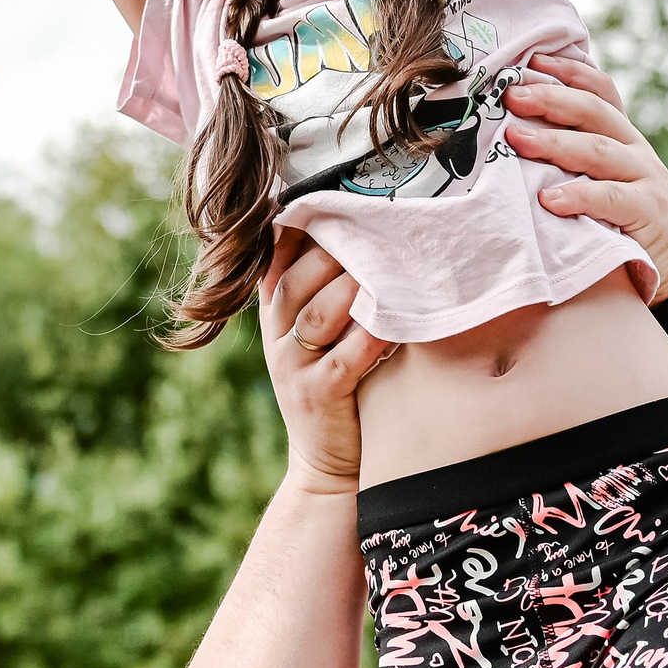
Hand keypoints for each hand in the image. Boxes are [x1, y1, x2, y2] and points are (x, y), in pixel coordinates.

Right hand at [259, 231, 393, 494]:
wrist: (328, 466)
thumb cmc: (339, 388)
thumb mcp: (320, 339)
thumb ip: (329, 296)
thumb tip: (367, 240)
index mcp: (276, 317)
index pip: (275, 263)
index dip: (297, 231)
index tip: (327, 201)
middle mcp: (276, 338)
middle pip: (294, 281)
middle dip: (329, 252)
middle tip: (368, 227)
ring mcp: (292, 368)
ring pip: (315, 314)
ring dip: (349, 287)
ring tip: (382, 264)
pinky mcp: (317, 395)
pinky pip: (341, 356)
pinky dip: (368, 334)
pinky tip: (392, 319)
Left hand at [503, 53, 667, 300]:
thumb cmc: (622, 224)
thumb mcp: (601, 181)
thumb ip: (573, 157)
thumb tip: (516, 131)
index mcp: (623, 137)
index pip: (600, 91)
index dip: (568, 72)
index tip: (532, 61)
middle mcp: (636, 150)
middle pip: (593, 112)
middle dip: (550, 99)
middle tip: (511, 95)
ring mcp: (647, 178)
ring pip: (598, 150)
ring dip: (554, 142)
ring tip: (517, 140)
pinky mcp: (650, 212)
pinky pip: (612, 198)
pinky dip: (579, 195)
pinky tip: (549, 199)